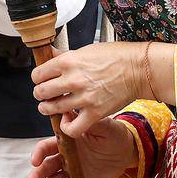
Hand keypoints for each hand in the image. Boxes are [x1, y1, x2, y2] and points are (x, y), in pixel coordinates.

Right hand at [26, 119, 136, 177]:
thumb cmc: (112, 134)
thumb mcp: (103, 125)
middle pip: (45, 168)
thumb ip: (86, 122)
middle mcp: (64, 159)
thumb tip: (67, 114)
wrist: (126, 151)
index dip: (38, 154)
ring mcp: (71, 175)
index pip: (46, 148)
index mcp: (65, 143)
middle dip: (36, 176)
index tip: (35, 161)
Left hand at [32, 41, 158, 136]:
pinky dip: (66, 127)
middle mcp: (73, 80)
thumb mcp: (85, 50)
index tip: (42, 80)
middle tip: (45, 94)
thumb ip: (64, 56)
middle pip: (41, 92)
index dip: (38, 78)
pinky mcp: (94, 113)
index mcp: (68, 62)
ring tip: (51, 107)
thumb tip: (48, 54)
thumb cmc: (116, 57)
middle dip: (41, 94)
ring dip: (48, 109)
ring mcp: (83, 98)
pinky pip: (72, 128)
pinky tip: (68, 120)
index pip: (37, 74)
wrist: (139, 69)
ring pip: (51, 109)